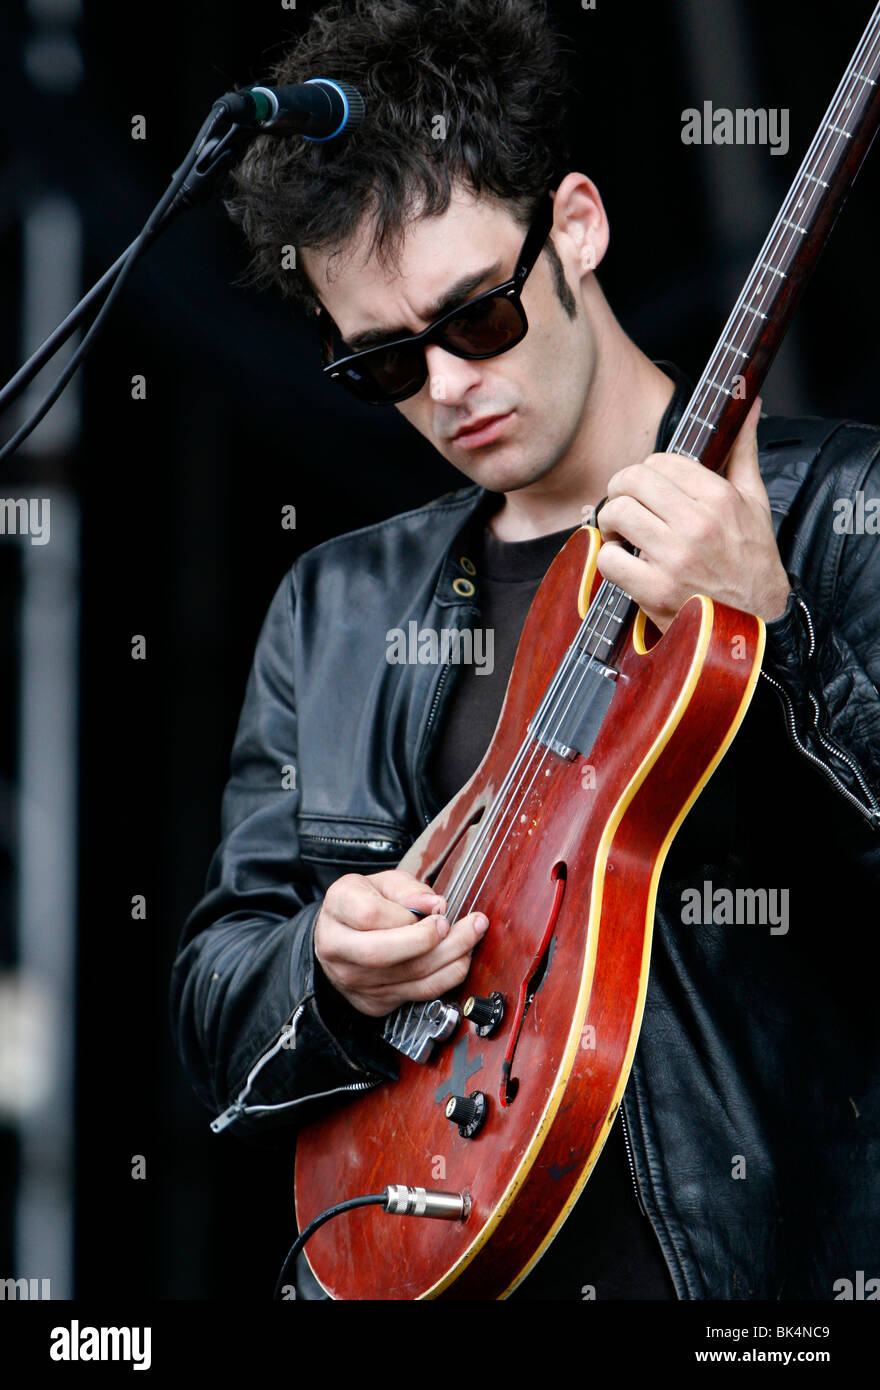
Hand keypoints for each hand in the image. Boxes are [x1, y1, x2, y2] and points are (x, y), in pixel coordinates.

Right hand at [314, 867, 488, 1016]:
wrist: (342, 937)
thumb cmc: (365, 904)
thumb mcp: (383, 883)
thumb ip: (409, 889)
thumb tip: (437, 905)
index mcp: (337, 908)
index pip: (371, 915)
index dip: (410, 916)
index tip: (440, 913)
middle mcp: (337, 947)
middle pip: (383, 953)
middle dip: (431, 941)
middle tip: (465, 926)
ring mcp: (352, 980)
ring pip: (406, 977)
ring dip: (450, 958)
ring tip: (472, 938)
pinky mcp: (372, 1001)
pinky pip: (417, 994)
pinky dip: (446, 977)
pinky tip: (459, 959)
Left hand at [595, 396, 790, 631]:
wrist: (757, 625)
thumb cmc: (751, 563)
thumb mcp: (755, 503)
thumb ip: (743, 452)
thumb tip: (749, 405)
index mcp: (719, 498)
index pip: (660, 461)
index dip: (647, 474)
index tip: (650, 491)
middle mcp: (696, 525)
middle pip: (630, 481)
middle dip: (620, 492)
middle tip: (627, 509)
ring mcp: (674, 558)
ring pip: (615, 513)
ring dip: (611, 523)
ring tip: (624, 535)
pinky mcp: (654, 590)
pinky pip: (607, 557)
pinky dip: (608, 560)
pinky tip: (626, 565)